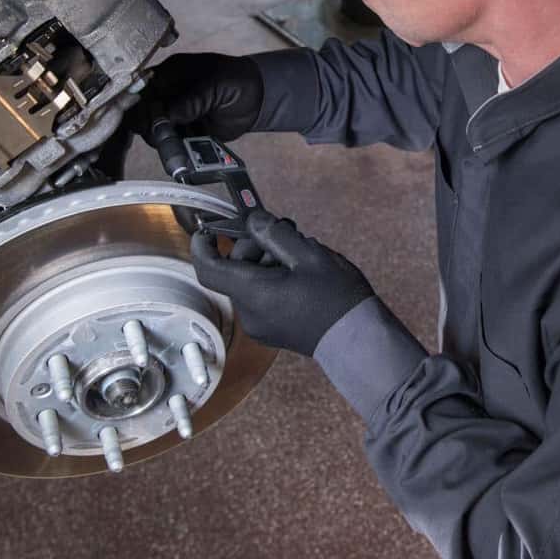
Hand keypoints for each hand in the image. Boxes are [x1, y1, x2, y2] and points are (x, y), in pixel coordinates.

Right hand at [142, 52, 262, 142]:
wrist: (259, 100)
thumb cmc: (238, 81)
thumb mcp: (215, 84)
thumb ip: (192, 99)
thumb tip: (168, 115)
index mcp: (172, 74)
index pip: (145, 88)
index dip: (143, 104)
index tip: (149, 119)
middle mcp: (169, 94)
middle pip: (145, 111)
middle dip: (150, 124)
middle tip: (161, 133)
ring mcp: (177, 114)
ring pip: (155, 129)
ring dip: (162, 138)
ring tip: (175, 142)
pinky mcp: (186, 132)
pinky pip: (173, 142)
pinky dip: (175, 148)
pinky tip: (182, 149)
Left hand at [191, 210, 374, 355]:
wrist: (358, 339)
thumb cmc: (337, 298)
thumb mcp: (308, 254)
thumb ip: (274, 234)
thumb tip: (251, 220)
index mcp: (253, 292)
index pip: (208, 269)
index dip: (202, 246)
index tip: (207, 230)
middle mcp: (250, 312)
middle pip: (235, 269)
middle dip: (255, 246)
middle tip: (287, 233)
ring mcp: (260, 325)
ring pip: (249, 281)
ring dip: (268, 262)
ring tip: (301, 256)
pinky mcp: (271, 329)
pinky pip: (261, 296)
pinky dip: (273, 280)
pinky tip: (300, 275)